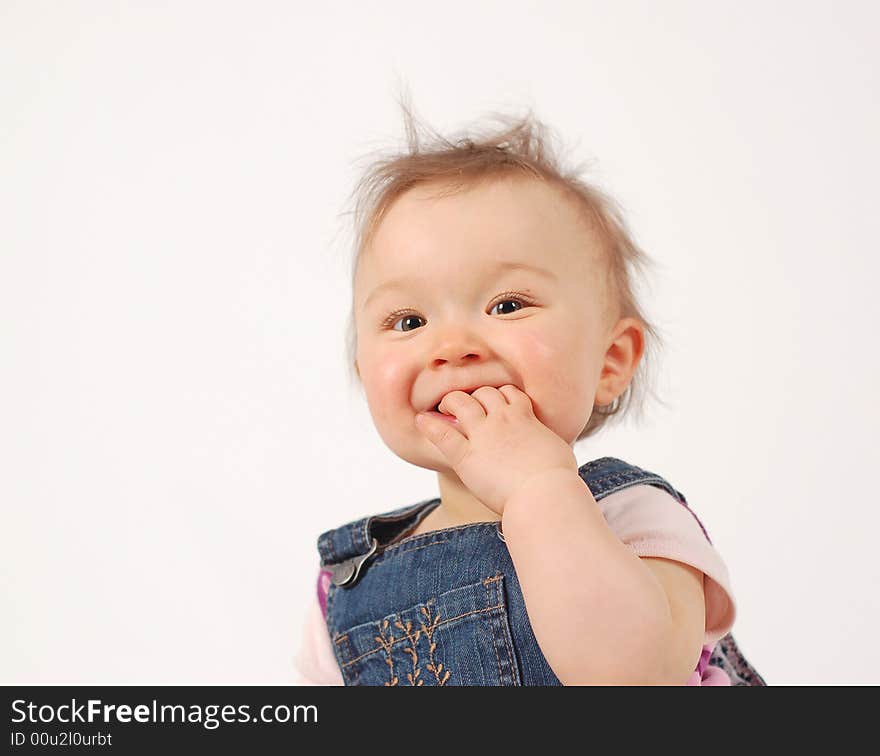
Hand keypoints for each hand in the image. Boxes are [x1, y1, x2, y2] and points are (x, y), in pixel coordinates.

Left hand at [414, 385, 578, 515]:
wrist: (544, 495)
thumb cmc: (557, 479)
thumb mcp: (557, 451)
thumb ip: (546, 443)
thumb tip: (548, 448)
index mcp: (525, 417)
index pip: (509, 393)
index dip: (500, 396)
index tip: (495, 404)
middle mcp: (502, 419)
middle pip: (483, 393)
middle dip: (475, 396)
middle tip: (467, 406)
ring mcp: (482, 435)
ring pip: (461, 403)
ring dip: (451, 402)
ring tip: (445, 408)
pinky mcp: (466, 456)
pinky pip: (443, 434)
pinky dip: (429, 425)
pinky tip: (421, 421)